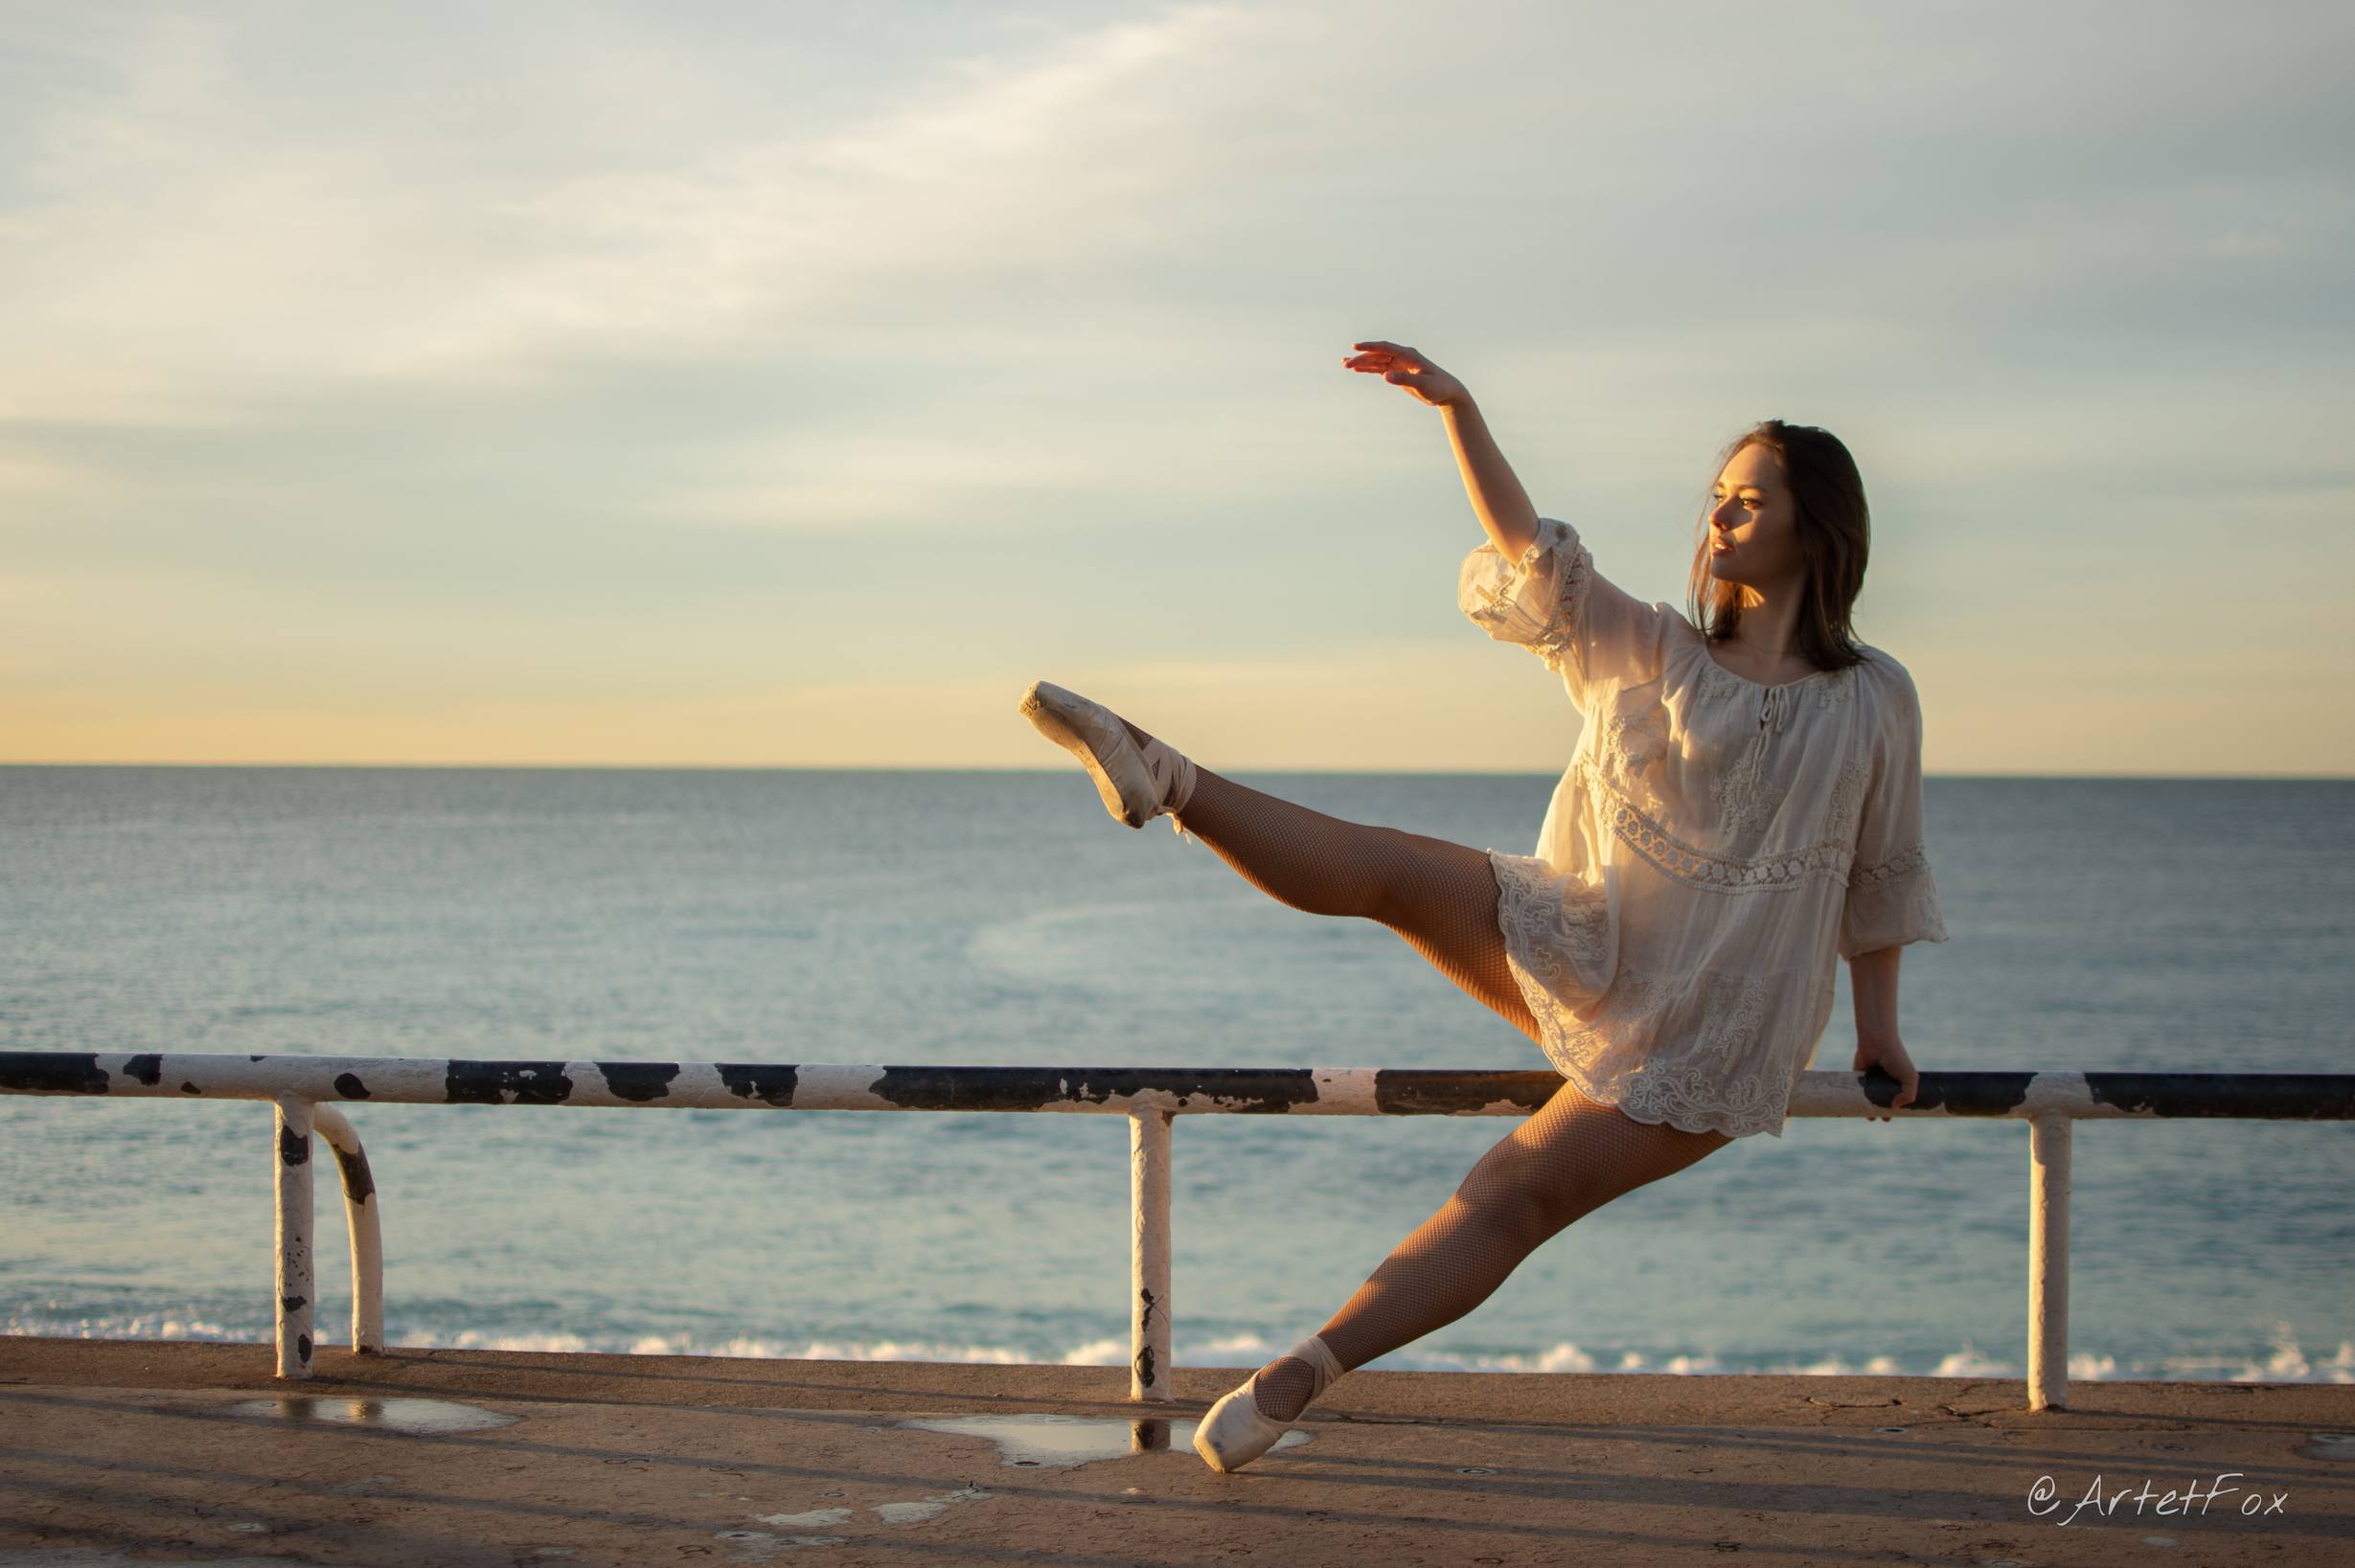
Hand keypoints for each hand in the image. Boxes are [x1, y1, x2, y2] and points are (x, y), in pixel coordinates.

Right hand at [1343, 340, 1467, 407]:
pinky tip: (1357, 370)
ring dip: (1362, 362)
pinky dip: (1368, 369)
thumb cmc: (1438, 387)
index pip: (1385, 347)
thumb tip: (1385, 376)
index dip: (1370, 347)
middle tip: (1346, 363)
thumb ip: (1404, 380)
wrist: (1447, 392)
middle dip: (1361, 358)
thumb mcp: (1422, 385)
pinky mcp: (1398, 372)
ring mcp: (1399, 364)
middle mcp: (1402, 356)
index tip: (1355, 347)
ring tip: (1345, 364)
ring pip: (1377, 361)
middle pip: (1378, 354)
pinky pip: (1380, 369)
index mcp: (1408, 355)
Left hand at [1854, 1035, 1919, 1122]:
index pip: (1897, 1099)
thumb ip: (1908, 1095)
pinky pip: (1855, 1089)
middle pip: (1882, 1100)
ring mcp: (1870, 1079)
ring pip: (1868, 1098)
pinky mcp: (1858, 1076)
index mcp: (1898, 1081)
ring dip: (1867, 1108)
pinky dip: (1854, 1098)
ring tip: (1869, 1117)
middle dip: (1881, 1111)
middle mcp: (1884, 1081)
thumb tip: (1894, 1108)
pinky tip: (1854, 1107)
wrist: (1877, 1042)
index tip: (1893, 1116)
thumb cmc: (1896, 1058)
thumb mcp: (1910, 1078)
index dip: (1896, 1109)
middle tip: (1882, 1119)